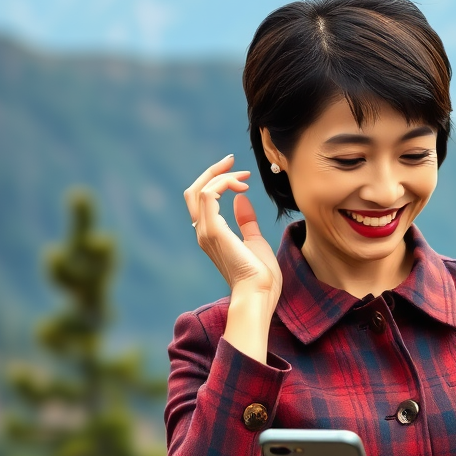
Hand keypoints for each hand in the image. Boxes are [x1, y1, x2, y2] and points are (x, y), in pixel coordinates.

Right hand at [184, 154, 281, 305]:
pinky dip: (223, 184)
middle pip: (193, 192)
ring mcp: (205, 232)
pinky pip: (209, 195)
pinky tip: (241, 186)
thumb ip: (246, 221)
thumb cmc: (261, 275)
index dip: (217, 181)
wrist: (259, 294)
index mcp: (211, 235)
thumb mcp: (255, 241)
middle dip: (212, 172)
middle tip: (232, 161)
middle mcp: (203, 232)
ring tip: (244, 176)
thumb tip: (241, 199)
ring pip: (199, 190)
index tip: (240, 175)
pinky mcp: (213, 231)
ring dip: (221, 176)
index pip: (202, 200)